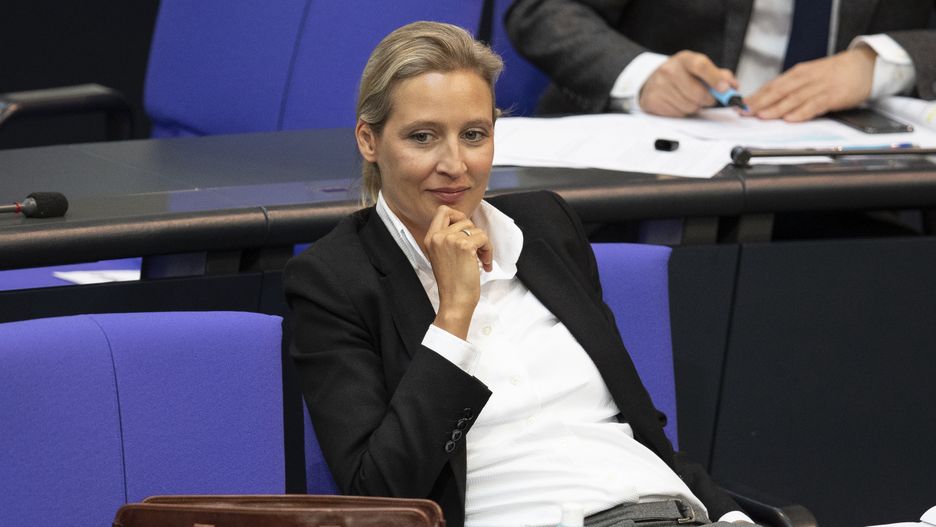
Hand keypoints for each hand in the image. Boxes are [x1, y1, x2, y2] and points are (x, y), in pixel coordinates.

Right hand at [424, 206, 492, 339]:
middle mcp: (438, 237)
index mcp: (430, 238)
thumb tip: (466, 227)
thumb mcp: (441, 256)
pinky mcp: (465, 246)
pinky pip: (484, 238)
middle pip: (464, 219)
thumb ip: (447, 240)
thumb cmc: (451, 283)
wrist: (454, 301)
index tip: (466, 230)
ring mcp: (450, 240)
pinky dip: (488, 250)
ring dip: (483, 244)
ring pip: (476, 229)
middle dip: (474, 233)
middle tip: (477, 250)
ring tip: (481, 260)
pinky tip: (485, 264)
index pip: (443, 211)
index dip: (458, 215)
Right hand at [639, 50, 737, 116]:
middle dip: (707, 99)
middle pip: (698, 94)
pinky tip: (677, 103)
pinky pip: (678, 113)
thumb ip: (718, 75)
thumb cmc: (681, 75)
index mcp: (685, 59)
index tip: (725, 89)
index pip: (702, 66)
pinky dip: (681, 111)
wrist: (653, 81)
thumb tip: (732, 86)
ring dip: (694, 106)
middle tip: (704, 97)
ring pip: (689, 106)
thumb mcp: (698, 68)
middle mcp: (670, 70)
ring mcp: (660, 86)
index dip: (716, 79)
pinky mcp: (653, 101)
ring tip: (687, 98)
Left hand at [744, 46, 875, 121]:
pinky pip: (814, 105)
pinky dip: (801, 112)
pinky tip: (790, 118)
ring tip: (761, 116)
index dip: (755, 96)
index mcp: (797, 73)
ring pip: (793, 98)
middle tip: (745, 112)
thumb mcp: (809, 76)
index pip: (771, 85)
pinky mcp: (832, 96)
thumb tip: (767, 101)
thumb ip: (791, 87)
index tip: (740, 105)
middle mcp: (805, 78)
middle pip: (778, 91)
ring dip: (776, 108)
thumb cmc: (834, 73)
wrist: (864, 65)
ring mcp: (819, 86)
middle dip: (759, 102)